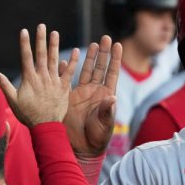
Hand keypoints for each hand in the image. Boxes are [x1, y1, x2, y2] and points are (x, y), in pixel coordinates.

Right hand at [0, 24, 78, 127]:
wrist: (45, 126)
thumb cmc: (28, 114)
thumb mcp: (13, 100)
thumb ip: (5, 85)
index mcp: (29, 79)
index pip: (26, 57)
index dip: (25, 44)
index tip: (24, 31)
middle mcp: (42, 77)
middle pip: (41, 55)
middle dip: (41, 39)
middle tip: (42, 26)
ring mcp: (54, 81)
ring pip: (55, 60)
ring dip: (55, 46)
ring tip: (55, 33)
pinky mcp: (64, 87)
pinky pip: (69, 72)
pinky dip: (72, 62)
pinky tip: (77, 51)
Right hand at [63, 36, 121, 157]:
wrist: (82, 147)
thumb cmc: (98, 138)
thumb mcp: (104, 124)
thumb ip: (107, 111)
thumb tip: (112, 97)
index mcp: (106, 95)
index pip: (112, 73)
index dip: (114, 59)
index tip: (118, 44)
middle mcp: (95, 91)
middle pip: (100, 67)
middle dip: (103, 53)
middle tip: (106, 37)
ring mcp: (83, 94)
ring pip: (87, 71)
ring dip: (89, 57)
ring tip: (93, 44)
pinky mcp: (70, 98)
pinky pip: (69, 81)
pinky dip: (67, 70)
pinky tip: (66, 59)